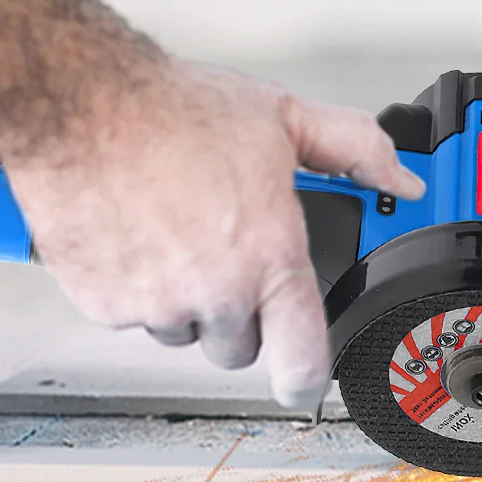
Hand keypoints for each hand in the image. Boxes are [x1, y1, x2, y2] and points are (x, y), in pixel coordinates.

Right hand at [6, 59, 424, 409]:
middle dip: (238, 309)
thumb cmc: (173, 109)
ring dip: (184, 299)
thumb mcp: (282, 116)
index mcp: (268, 256)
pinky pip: (128, 315)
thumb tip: (399, 177)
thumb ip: (352, 149)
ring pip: (182, 330)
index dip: (309, 376)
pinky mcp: (101, 303)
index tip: (304, 376)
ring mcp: (154, 304)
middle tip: (225, 249)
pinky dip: (132, 286)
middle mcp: (213, 290)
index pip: (303, 359)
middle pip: (238, 345)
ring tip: (174, 230)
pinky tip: (135, 232)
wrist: (81, 105)